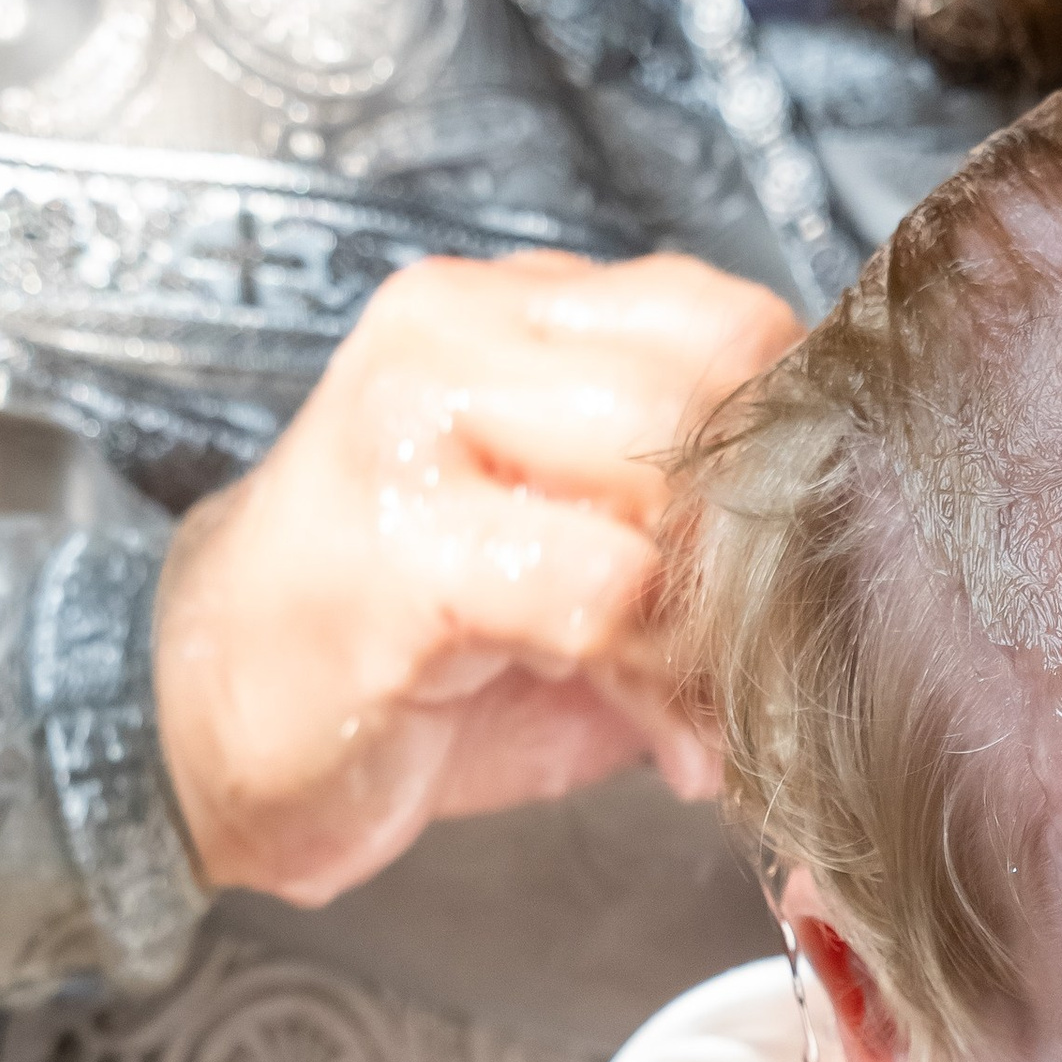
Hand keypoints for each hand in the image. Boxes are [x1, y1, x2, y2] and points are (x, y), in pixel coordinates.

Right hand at [155, 249, 800, 905]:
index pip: (726, 317)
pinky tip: (668, 750)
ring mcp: (416, 431)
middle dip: (771, 546)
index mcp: (509, 311)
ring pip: (670, 483)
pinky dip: (666, 682)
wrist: (207, 724)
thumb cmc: (404, 652)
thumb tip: (854, 562)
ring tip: (721, 717)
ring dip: (727, 628)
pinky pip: (605, 592)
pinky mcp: (401, 552)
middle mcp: (457, 337)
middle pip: (715, 388)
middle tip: (773, 659)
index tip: (806, 574)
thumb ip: (690, 522)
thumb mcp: (573, 558)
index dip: (797, 455)